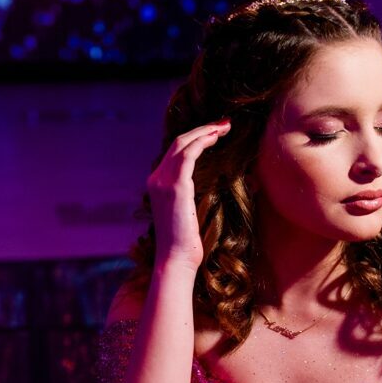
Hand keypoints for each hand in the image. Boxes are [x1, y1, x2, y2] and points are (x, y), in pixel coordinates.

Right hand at [146, 118, 230, 272]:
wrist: (176, 259)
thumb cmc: (187, 243)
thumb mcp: (188, 213)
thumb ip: (192, 195)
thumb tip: (215, 183)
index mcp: (157, 183)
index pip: (175, 152)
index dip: (196, 138)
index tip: (216, 132)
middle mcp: (156, 178)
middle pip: (178, 142)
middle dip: (202, 129)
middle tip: (224, 123)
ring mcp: (162, 181)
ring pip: (183, 143)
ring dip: (206, 131)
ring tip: (225, 126)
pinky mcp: (175, 186)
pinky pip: (188, 154)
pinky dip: (203, 141)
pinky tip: (217, 137)